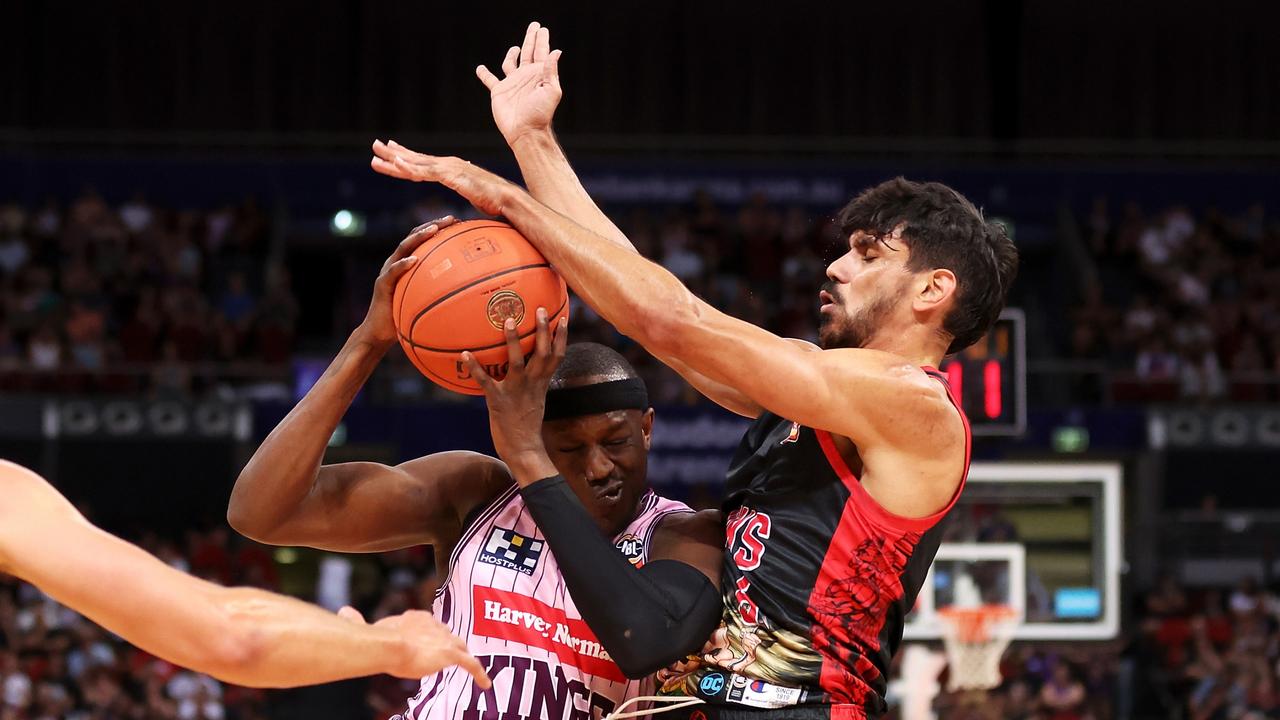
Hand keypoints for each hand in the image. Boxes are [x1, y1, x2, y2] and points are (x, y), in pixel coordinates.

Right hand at [338, 606, 489, 687]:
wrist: (389, 646)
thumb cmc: (376, 640)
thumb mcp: (366, 629)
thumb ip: (356, 620)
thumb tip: (342, 611)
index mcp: (416, 617)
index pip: (429, 624)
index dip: (431, 633)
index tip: (429, 641)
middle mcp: (434, 624)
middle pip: (448, 633)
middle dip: (450, 642)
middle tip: (452, 654)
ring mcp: (444, 639)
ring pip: (461, 646)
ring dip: (465, 655)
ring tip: (472, 667)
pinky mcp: (451, 654)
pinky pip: (471, 663)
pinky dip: (479, 673)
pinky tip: (485, 684)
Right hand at [358, 218, 455, 344]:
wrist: (380, 333)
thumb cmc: (405, 318)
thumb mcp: (425, 301)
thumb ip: (440, 292)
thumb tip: (469, 292)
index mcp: (407, 263)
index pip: (422, 239)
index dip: (438, 228)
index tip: (458, 222)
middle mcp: (396, 262)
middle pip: (414, 236)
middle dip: (432, 225)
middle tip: (451, 219)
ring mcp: (388, 271)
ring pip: (403, 248)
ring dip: (418, 237)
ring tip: (433, 230)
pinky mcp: (382, 284)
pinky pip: (393, 272)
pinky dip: (403, 265)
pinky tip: (414, 260)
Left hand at [371, 142, 514, 217]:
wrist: (506, 198)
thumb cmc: (494, 199)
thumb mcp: (474, 194)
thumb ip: (467, 191)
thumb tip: (471, 194)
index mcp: (451, 168)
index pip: (423, 162)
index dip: (406, 156)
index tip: (392, 151)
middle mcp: (447, 164)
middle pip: (414, 159)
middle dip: (393, 153)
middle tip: (375, 146)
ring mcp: (447, 168)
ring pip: (414, 164)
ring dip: (393, 158)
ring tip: (376, 153)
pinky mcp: (449, 175)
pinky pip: (423, 172)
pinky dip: (408, 167)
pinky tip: (395, 163)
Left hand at [462, 308, 566, 473]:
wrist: (523, 449)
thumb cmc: (527, 424)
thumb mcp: (537, 399)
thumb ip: (535, 382)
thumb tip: (531, 367)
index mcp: (542, 383)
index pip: (557, 356)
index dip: (561, 336)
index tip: (563, 316)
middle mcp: (532, 384)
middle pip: (542, 352)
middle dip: (543, 330)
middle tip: (541, 309)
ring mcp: (515, 391)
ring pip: (516, 361)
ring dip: (512, 340)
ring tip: (509, 321)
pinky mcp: (497, 400)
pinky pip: (485, 381)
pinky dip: (475, 368)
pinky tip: (465, 354)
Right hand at [476, 21, 563, 146]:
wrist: (525, 131)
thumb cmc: (540, 113)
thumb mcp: (551, 90)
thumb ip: (550, 70)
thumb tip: (556, 51)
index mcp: (538, 75)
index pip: (541, 52)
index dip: (541, 40)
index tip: (542, 29)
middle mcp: (525, 77)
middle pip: (527, 53)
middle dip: (531, 39)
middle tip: (534, 26)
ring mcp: (512, 83)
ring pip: (510, 64)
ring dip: (512, 55)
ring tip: (514, 48)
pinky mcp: (499, 92)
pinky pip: (490, 80)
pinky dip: (484, 74)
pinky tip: (480, 68)